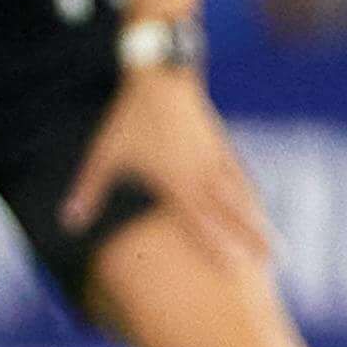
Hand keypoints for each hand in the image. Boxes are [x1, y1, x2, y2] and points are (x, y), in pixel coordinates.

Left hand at [66, 66, 272, 265]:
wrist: (159, 77)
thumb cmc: (129, 119)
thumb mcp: (104, 155)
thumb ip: (89, 191)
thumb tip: (68, 224)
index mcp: (176, 182)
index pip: (203, 222)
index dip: (221, 246)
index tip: (240, 268)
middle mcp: (201, 175)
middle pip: (233, 214)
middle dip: (255, 238)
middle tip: (278, 261)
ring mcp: (214, 159)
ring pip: (241, 197)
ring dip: (258, 221)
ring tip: (276, 244)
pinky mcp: (218, 144)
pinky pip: (238, 175)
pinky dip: (249, 194)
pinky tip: (257, 204)